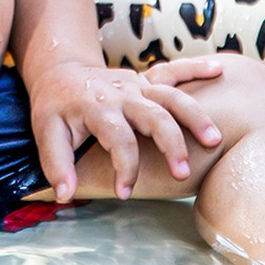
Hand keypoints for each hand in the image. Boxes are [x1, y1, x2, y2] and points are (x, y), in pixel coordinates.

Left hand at [29, 55, 222, 202]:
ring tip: (214, 140)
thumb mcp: (45, 131)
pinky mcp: (145, 79)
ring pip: (171, 96)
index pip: (118, 139)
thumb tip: (66, 195)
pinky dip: (196, 68)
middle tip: (182, 172)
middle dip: (170, 144)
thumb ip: (56, 162)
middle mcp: (121, 93)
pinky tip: (219, 71)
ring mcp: (136, 84)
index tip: (124, 193)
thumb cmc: (55, 106)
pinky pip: (174, 70)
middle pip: (153, 115)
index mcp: (97, 107)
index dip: (124, 168)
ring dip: (194, 116)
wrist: (60, 71)